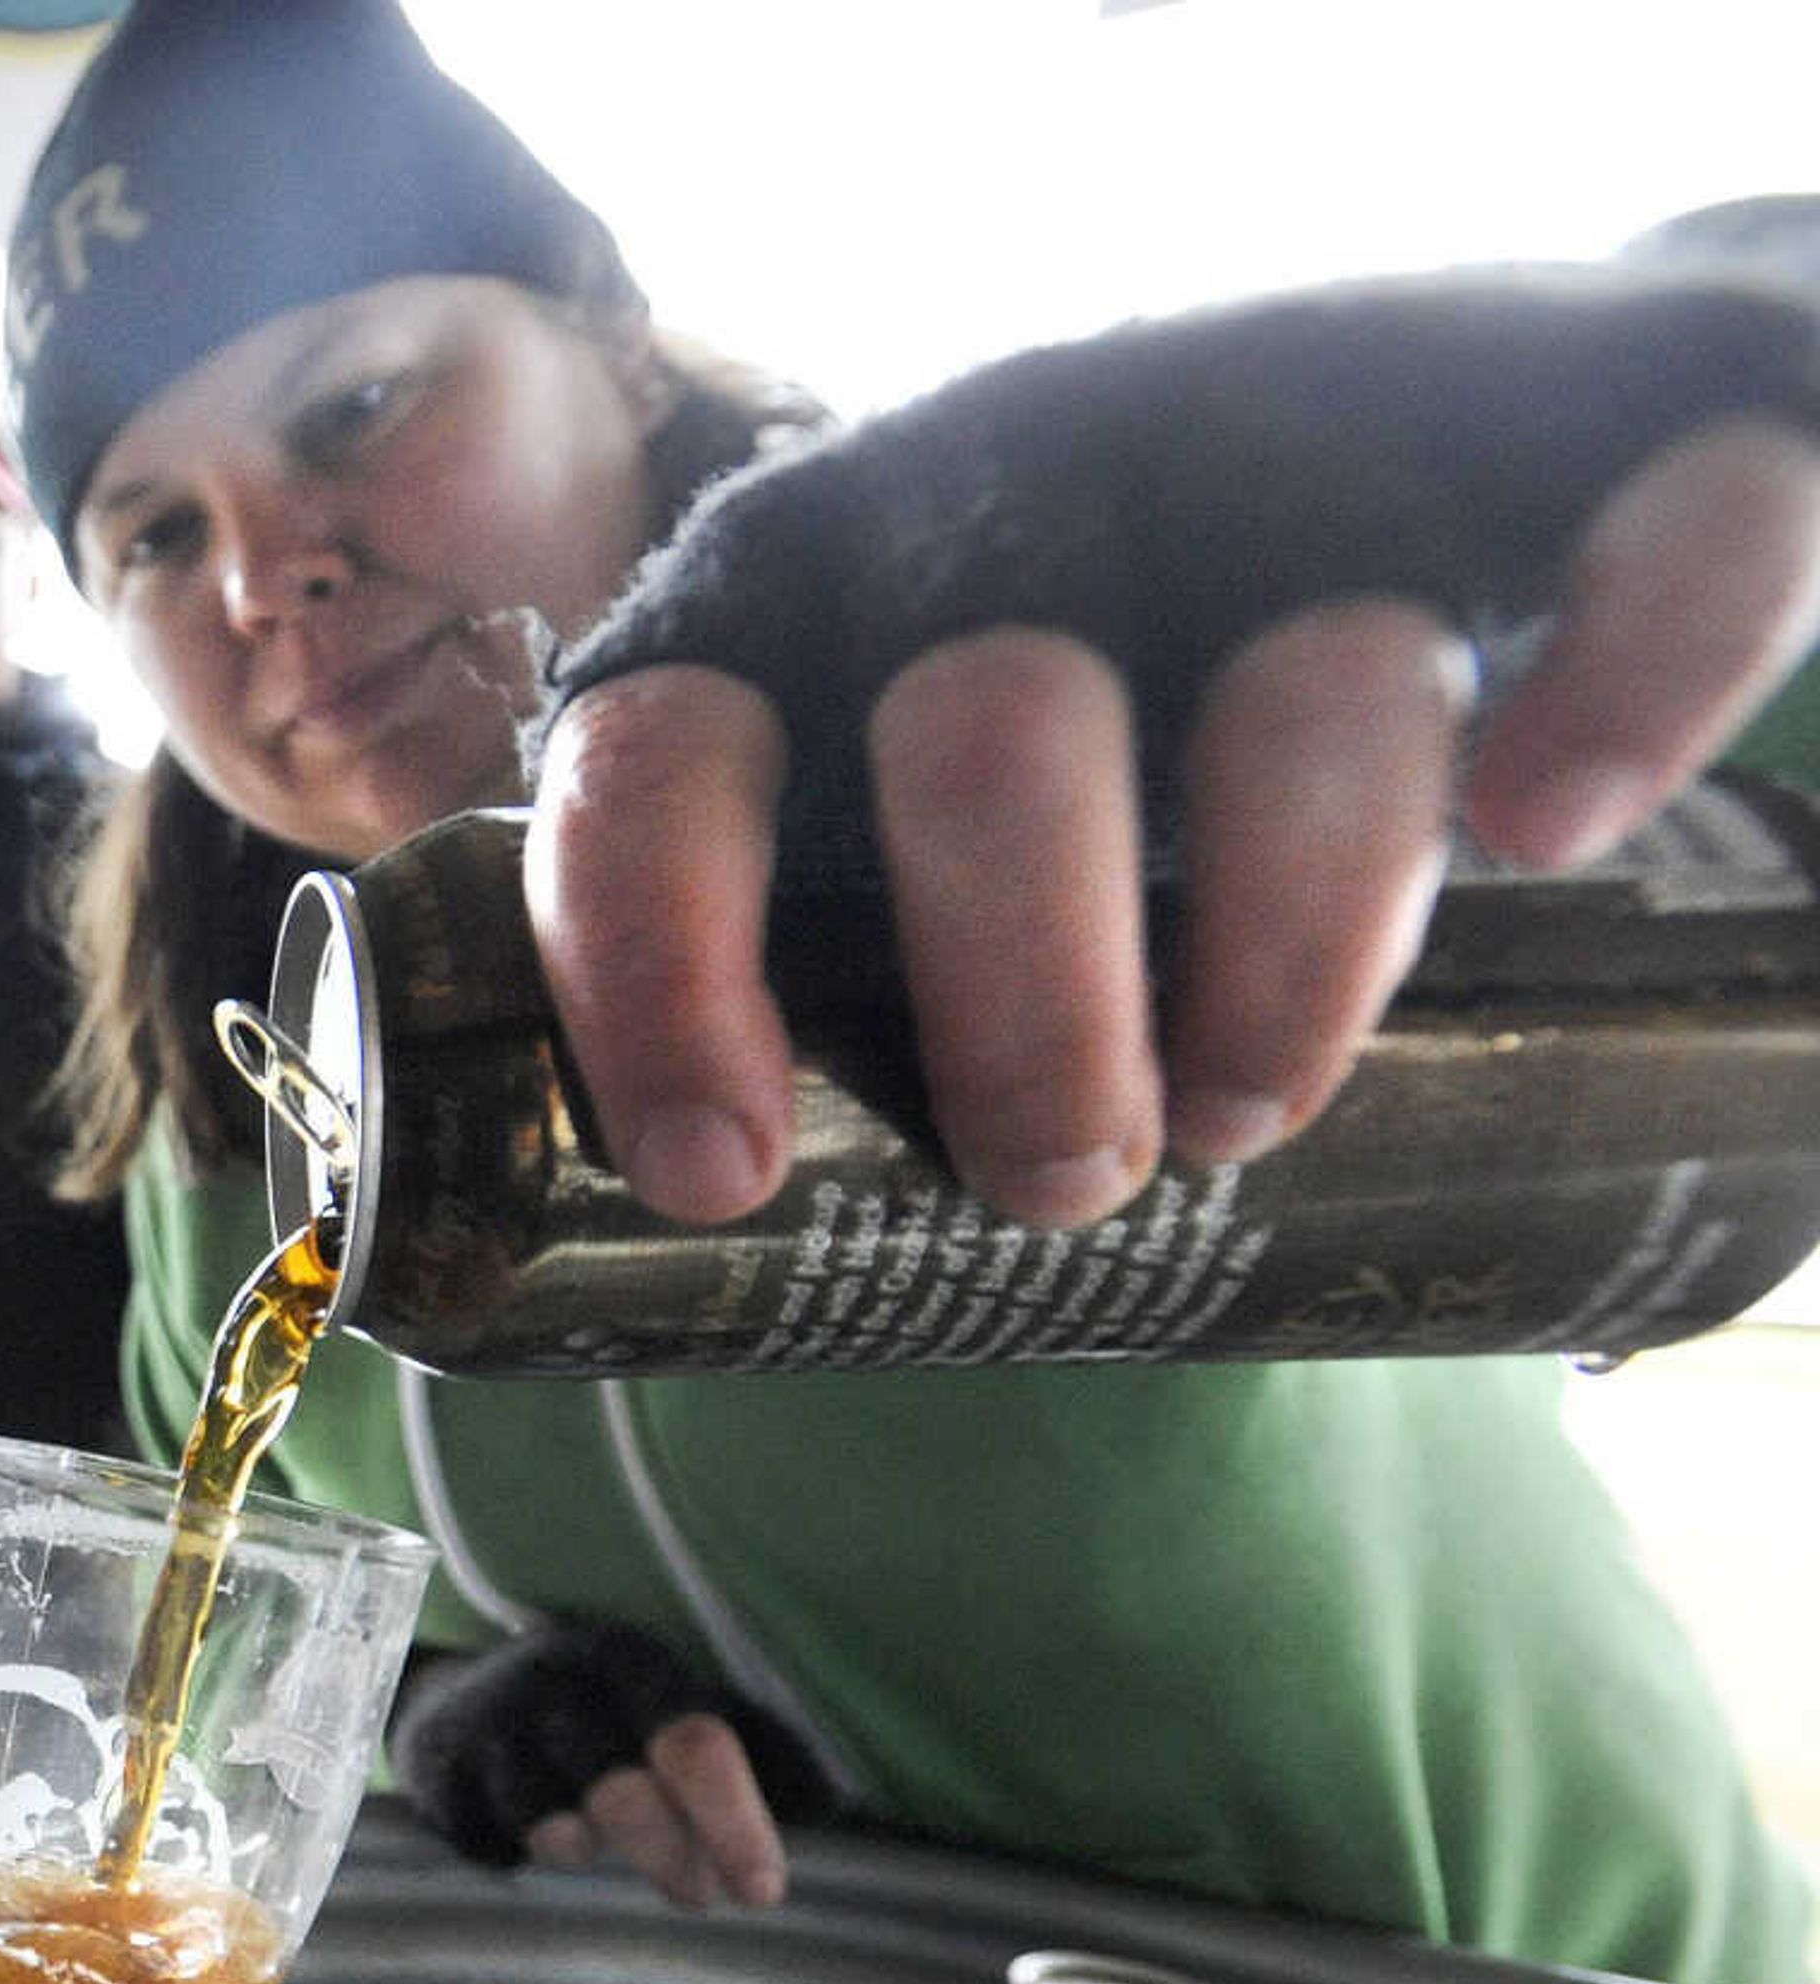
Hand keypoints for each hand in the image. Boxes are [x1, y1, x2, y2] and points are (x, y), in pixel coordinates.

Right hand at [391, 1616, 814, 1906]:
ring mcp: (488, 1726)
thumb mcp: (671, 1705)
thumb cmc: (601, 1713)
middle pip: (622, 1793)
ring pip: (550, 1823)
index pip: (691, 1741)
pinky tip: (523, 1839)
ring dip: (587, 1851)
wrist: (459, 1696)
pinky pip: (486, 1843)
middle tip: (702, 1895)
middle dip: (673, 1858)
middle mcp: (553, 1682)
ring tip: (599, 1847)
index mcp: (628, 1660)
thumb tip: (831, 1800)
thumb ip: (754, 1748)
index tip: (762, 1892)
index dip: (734, 1822)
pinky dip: (513, 1855)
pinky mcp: (436, 1770)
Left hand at [530, 276, 1819, 1231]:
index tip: (723, 1170)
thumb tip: (723, 1249)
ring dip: (1293, 932)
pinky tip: (1553, 823)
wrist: (1449, 425)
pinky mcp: (1570, 414)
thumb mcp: (880, 802)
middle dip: (1015, 995)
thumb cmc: (1079, 710)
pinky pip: (1641, 518)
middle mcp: (1026, 483)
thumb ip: (806, 957)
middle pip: (991, 729)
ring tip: (1253, 1105)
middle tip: (1062, 1176)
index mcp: (808, 590)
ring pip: (1309, 672)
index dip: (662, 956)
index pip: (662, 747)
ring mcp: (1298, 435)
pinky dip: (1626, 682)